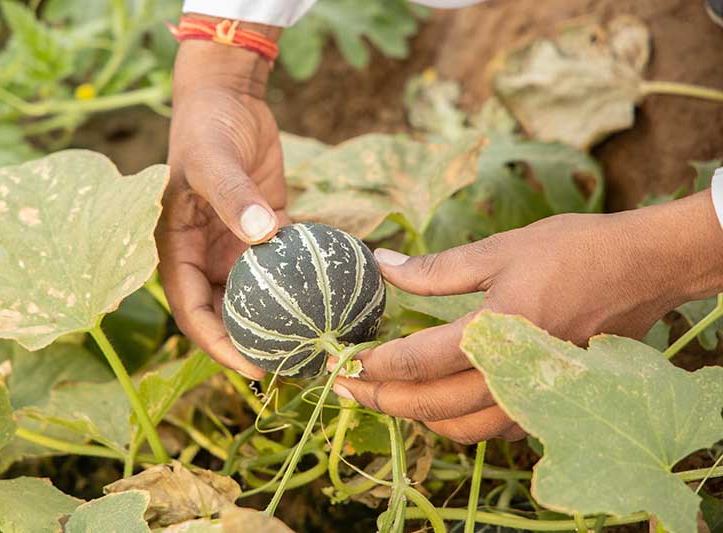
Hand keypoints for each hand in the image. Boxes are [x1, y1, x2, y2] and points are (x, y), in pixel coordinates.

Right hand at [156, 26, 285, 379]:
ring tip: (312, 343)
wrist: (229, 96)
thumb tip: (262, 237)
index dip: (218, 344)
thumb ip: (234, 197)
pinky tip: (329, 299)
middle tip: (290, 366)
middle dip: (250, 341)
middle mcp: (204, 255)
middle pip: (224, 312)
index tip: (253, 365)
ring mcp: (236, 245)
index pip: (192, 310)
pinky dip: (300, 281)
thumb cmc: (207, 126)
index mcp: (177, 248)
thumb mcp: (213, 160)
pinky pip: (283, 265)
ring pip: (255, 295)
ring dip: (278, 318)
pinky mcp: (266, 230)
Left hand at [332, 191, 722, 442]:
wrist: (641, 270)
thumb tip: (380, 265)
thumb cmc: (573, 252)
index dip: (375, 364)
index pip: (419, 363)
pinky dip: (454, 419)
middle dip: (380, 400)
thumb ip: (433, 269)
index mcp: (497, 333)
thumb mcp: (498, 251)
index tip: (344, 360)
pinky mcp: (547, 403)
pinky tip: (437, 399)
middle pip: (431, 406)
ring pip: (458, 429)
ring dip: (415, 416)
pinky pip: (490, 428)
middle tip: (345, 387)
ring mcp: (533, 397)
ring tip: (385, 394)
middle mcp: (514, 376)